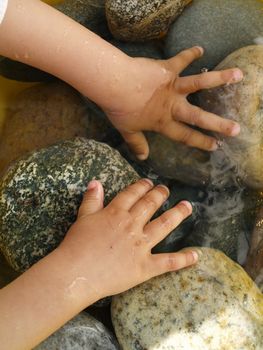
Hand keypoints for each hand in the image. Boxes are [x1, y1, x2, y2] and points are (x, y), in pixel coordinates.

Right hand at [59, 179, 197, 299]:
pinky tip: (196, 255)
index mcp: (116, 213)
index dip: (142, 186)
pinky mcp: (145, 267)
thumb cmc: (76, 245)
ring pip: (164, 225)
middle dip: (160, 194)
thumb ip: (92, 200)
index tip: (148, 182)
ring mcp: (141, 246)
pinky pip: (168, 262)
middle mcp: (132, 225)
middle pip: (151, 205)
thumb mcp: (82, 218)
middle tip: (166, 189)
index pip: (133, 194)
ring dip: (178, 214)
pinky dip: (183, 259)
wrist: (76, 273)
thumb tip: (96, 182)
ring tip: (187, 206)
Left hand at [105, 47, 242, 159]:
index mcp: (163, 122)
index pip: (185, 135)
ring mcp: (172, 86)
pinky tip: (200, 49)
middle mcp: (172, 105)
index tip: (215, 146)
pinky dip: (190, 53)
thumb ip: (136, 143)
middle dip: (218, 124)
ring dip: (219, 79)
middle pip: (198, 117)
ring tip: (239, 75)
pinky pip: (181, 59)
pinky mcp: (167, 69)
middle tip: (235, 129)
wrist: (114, 84)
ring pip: (199, 83)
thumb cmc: (119, 108)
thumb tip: (142, 157)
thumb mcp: (127, 129)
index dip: (200, 142)